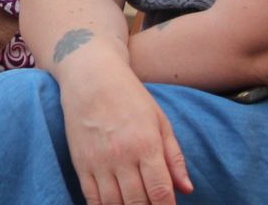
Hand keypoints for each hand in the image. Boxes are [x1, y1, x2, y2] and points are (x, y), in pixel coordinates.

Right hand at [59, 63, 192, 204]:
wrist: (89, 74)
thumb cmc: (128, 95)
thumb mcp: (159, 120)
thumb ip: (174, 157)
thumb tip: (187, 189)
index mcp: (146, 144)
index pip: (160, 192)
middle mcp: (121, 155)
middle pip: (138, 202)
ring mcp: (98, 161)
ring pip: (114, 204)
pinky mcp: (80, 162)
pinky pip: (91, 197)